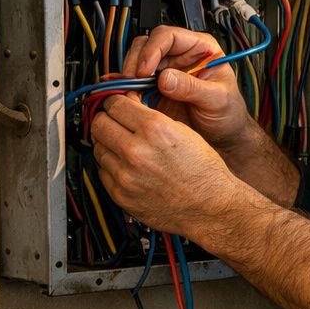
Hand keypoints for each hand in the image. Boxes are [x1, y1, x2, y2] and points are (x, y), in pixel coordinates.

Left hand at [90, 94, 248, 241]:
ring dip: (108, 143)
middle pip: (99, 123)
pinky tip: (128, 166)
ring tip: (126, 146)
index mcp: (155, 130)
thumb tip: (128, 105)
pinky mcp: (120, 194)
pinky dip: (112, 165)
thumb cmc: (204, 171)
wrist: (212, 207)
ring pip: (97, 147)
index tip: (117, 104)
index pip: (114, 103)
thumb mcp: (185, 133)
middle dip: (107, 119)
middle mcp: (136, 151)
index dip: (116, 101)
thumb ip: (153, 117)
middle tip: (116, 122)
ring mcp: (125, 175)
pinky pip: (102, 171)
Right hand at [122, 26, 253, 152]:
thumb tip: (165, 78)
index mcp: (201, 49)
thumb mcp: (217, 99)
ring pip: (136, 61)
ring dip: (130, 74)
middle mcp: (181, 56)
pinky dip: (127, 86)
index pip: (169, 36)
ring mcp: (165, 70)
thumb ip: (193, 88)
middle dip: (136, 61)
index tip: (146, 69)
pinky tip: (126, 94)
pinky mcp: (155, 87)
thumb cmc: (228, 112)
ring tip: (132, 91)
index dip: (153, 49)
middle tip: (134, 81)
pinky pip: (134, 81)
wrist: (223, 134)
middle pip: (147, 45)